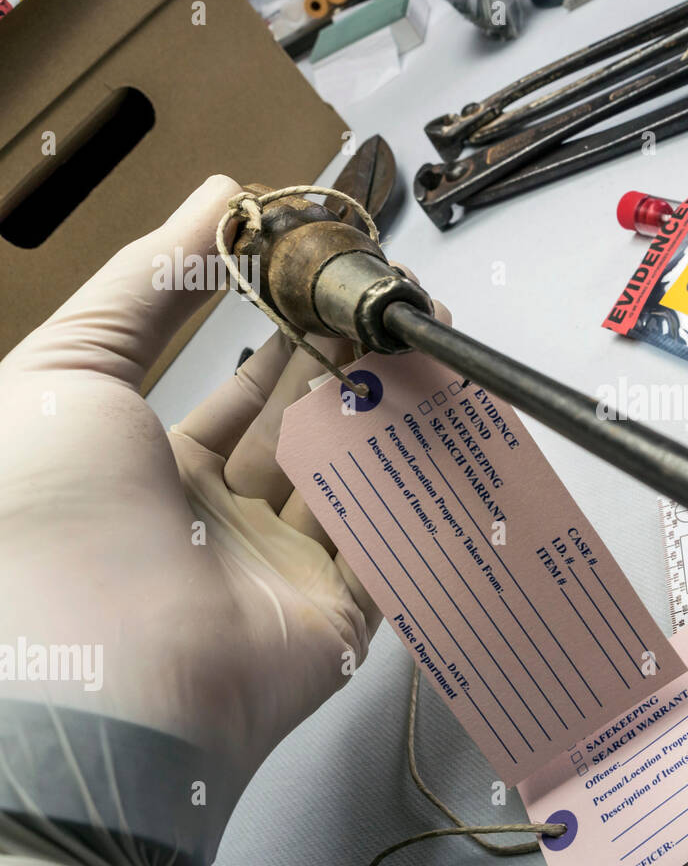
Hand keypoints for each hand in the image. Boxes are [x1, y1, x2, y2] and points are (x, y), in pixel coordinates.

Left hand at [0, 176, 441, 865]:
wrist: (101, 675)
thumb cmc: (59, 515)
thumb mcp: (68, 372)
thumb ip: (146, 281)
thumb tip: (222, 191)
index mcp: (155, 469)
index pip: (242, 393)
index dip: (292, 334)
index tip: (339, 284)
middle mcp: (226, 520)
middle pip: (313, 428)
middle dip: (357, 364)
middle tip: (401, 307)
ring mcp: (289, 569)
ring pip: (359, 475)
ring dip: (394, 411)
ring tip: (430, 343)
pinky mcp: (343, 614)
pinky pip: (394, 540)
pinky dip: (423, 486)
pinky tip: (450, 422)